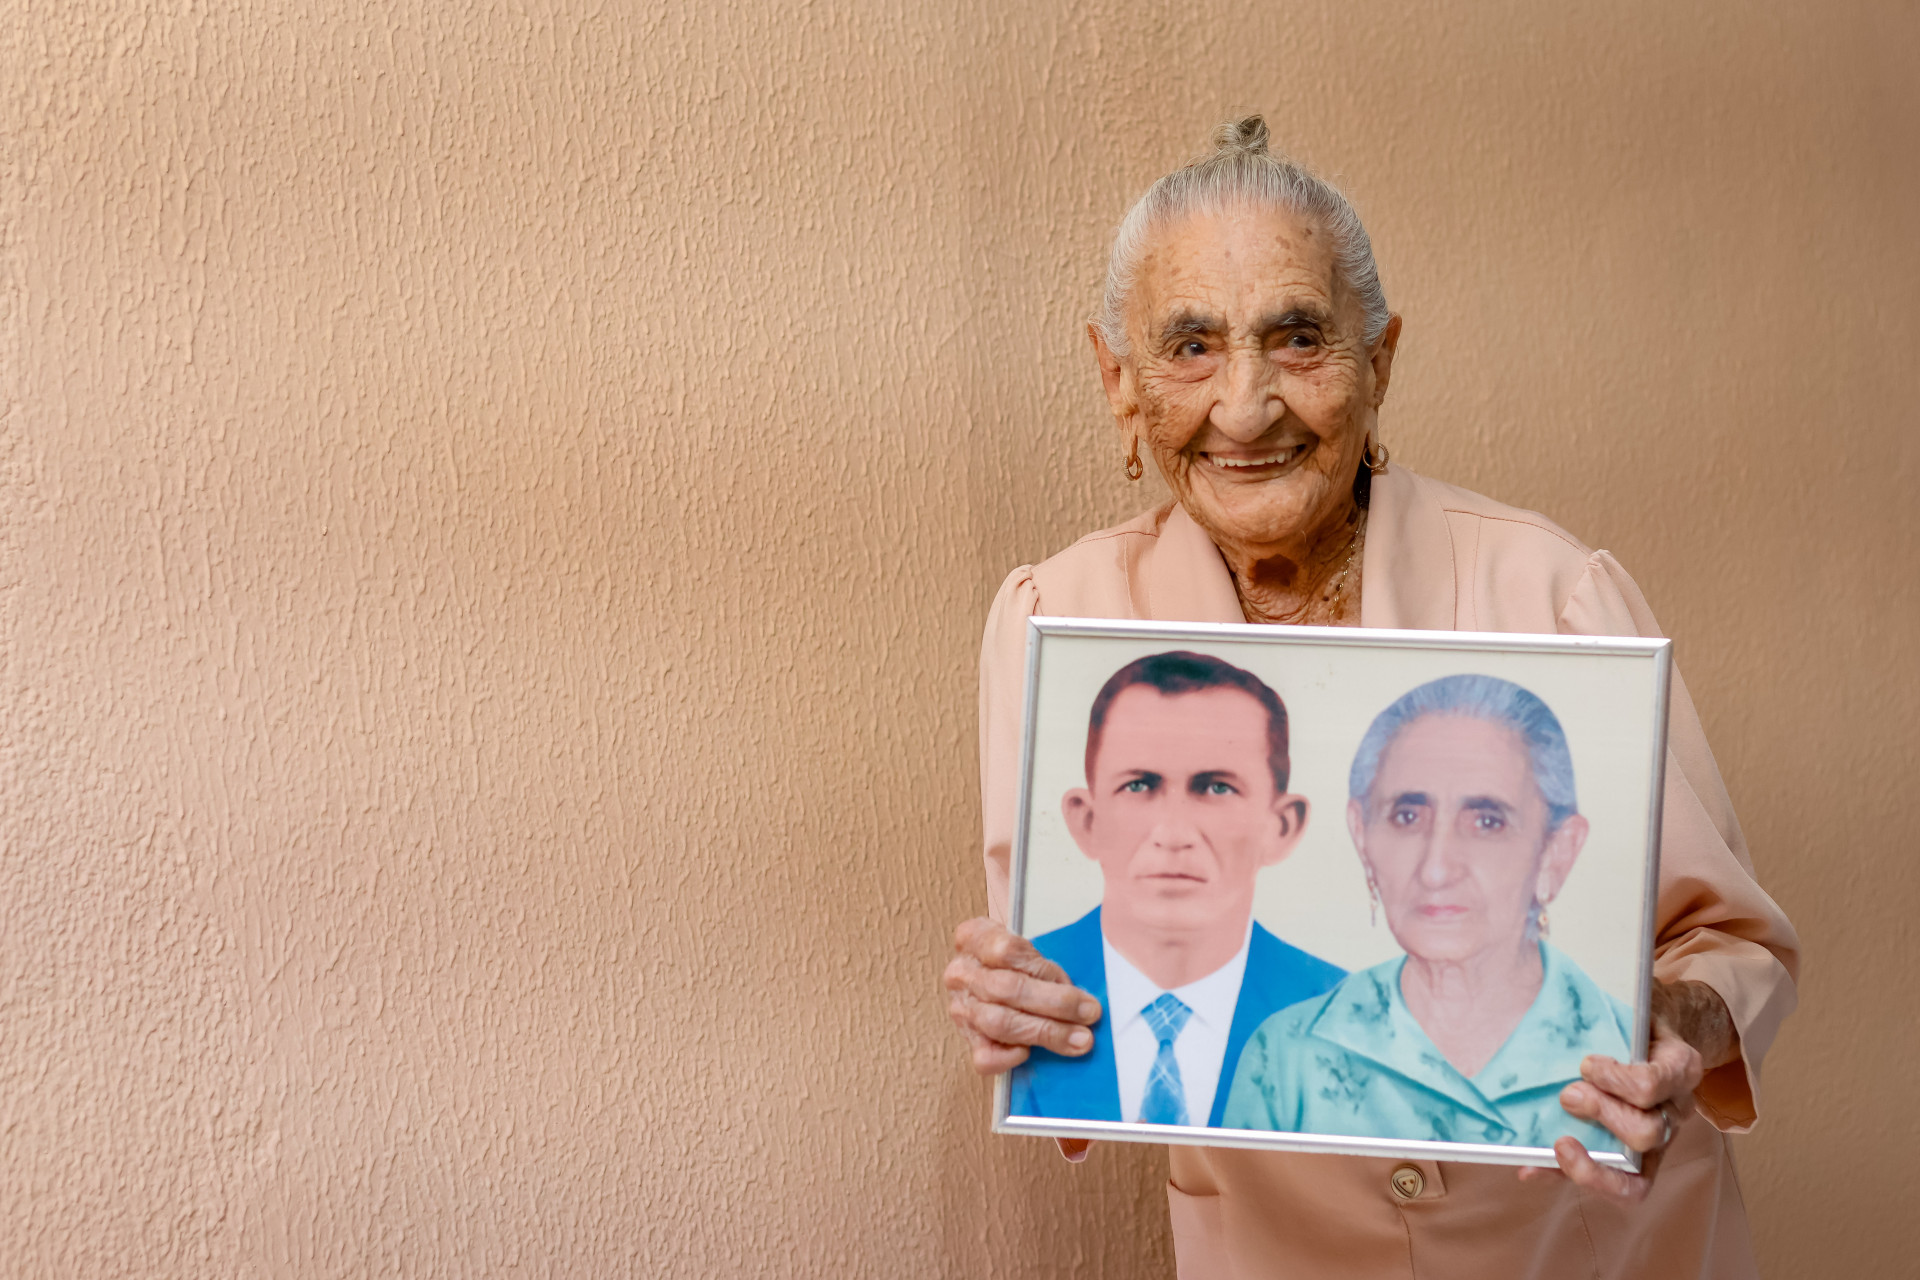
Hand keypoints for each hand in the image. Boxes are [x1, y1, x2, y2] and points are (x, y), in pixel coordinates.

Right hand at [944, 917, 1101, 1075]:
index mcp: (974, 936)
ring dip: (1044, 1032)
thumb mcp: (1028, 943)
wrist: (990, 974)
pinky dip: (1009, 1058)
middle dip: (1055, 1004)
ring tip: (1077, 1039)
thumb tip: (1081, 996)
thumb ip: (1046, 962)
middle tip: (1089, 1014)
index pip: (1008, 951)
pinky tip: (1030, 1052)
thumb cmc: (1014, 959)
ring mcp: (961, 1007)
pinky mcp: (967, 1037)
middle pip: (1007, 989)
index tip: (1078, 987)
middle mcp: (962, 972)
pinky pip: (984, 1056)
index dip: (1046, 971)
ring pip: (1000, 1023)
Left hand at [1519, 979, 1729, 1201]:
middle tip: (1569, 1095)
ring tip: (1559, 1141)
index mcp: (1680, 1066)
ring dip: (1591, 1159)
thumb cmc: (1637, 1015)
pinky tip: (1534, 1168)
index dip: (1618, 1080)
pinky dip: (1573, 1176)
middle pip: (1649, 1131)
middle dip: (1602, 1115)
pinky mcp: (1641, 1160)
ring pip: (1638, 1169)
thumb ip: (1609, 993)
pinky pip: (1622, 1186)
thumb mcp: (1634, 996)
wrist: (1657, 1031)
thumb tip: (1548, 970)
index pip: (1656, 1084)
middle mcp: (1677, 1108)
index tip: (1586, 1063)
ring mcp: (1662, 1138)